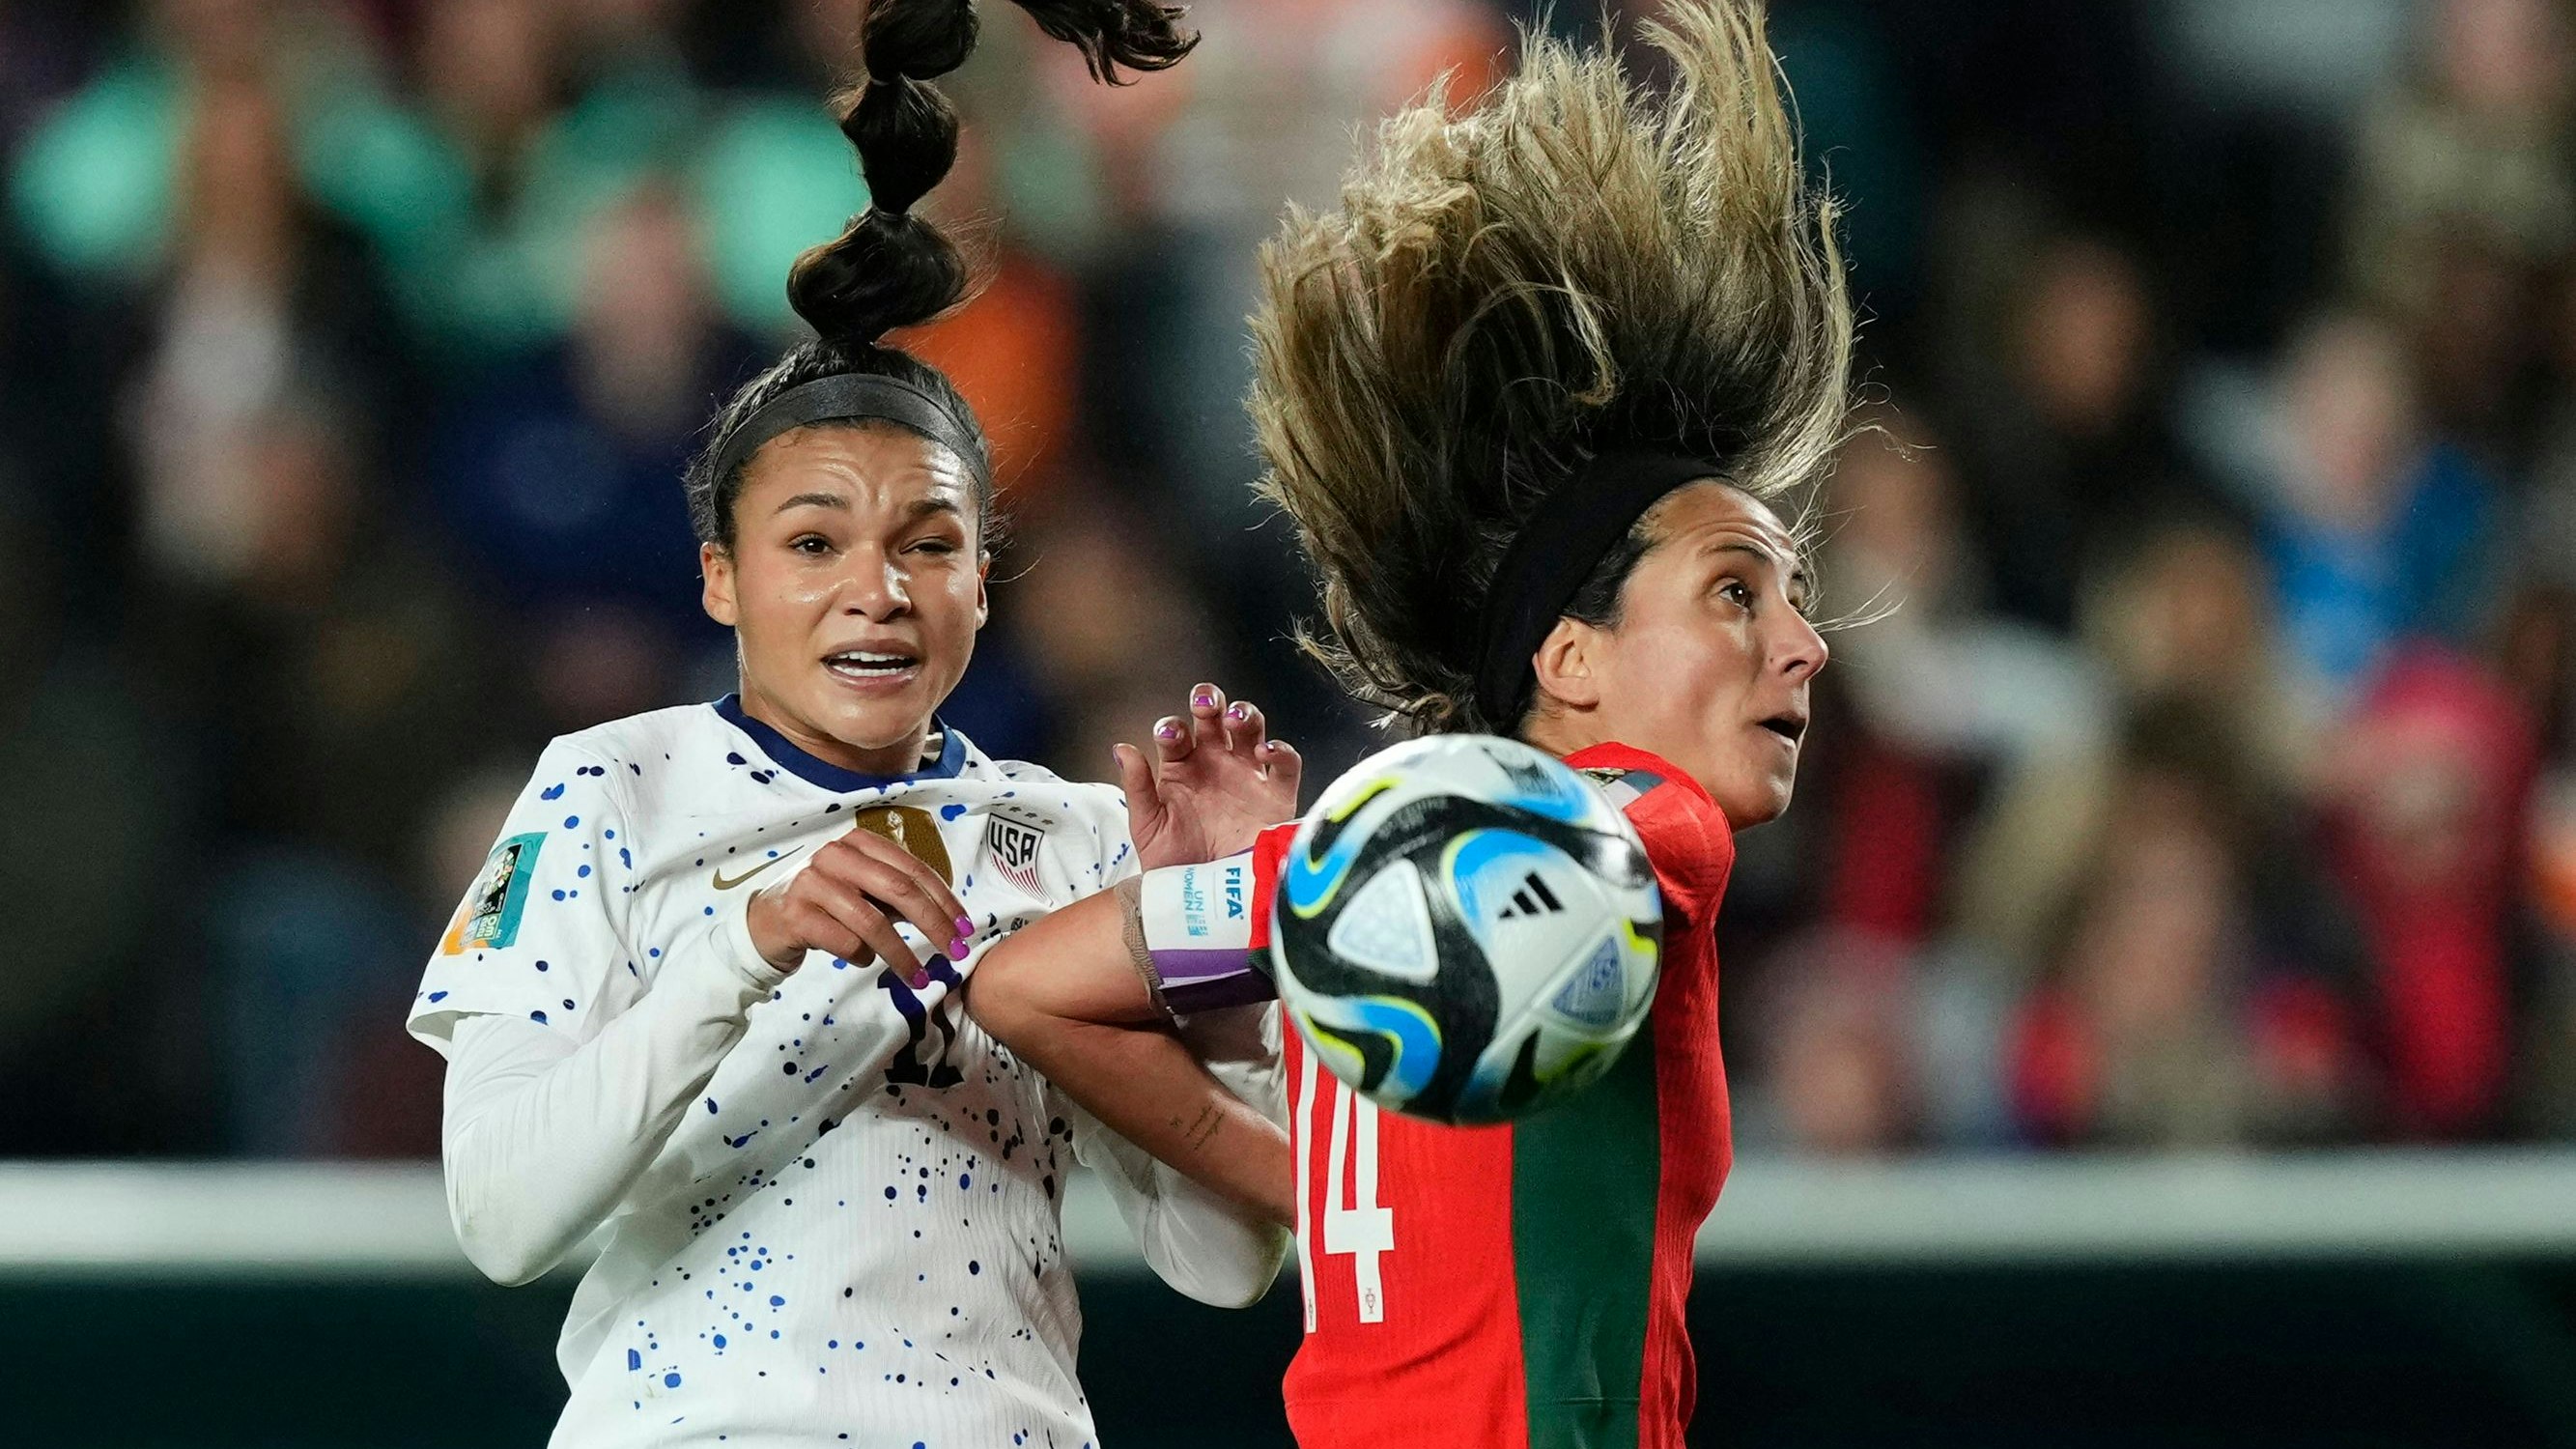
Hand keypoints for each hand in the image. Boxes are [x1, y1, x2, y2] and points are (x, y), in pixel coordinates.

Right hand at [744, 826, 972, 984]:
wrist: (764, 924)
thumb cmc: (825, 907)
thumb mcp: (863, 892)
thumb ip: (899, 896)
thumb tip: (951, 919)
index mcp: (859, 843)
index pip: (913, 869)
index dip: (944, 900)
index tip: (966, 929)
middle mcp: (836, 855)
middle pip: (898, 890)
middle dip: (934, 924)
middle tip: (956, 953)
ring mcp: (812, 883)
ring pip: (871, 921)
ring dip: (901, 955)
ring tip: (918, 979)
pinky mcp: (795, 915)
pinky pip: (844, 942)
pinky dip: (861, 957)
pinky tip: (860, 960)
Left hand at [1117, 681, 1302, 871]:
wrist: (1208, 901)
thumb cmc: (1174, 864)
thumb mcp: (1148, 828)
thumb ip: (1137, 787)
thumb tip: (1122, 748)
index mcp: (1181, 769)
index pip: (1177, 734)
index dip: (1173, 728)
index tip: (1170, 736)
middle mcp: (1215, 766)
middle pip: (1215, 719)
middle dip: (1210, 702)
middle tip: (1204, 703)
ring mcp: (1247, 777)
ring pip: (1251, 730)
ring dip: (1245, 715)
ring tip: (1235, 719)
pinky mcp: (1276, 797)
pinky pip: (1285, 766)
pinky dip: (1281, 751)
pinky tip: (1266, 752)